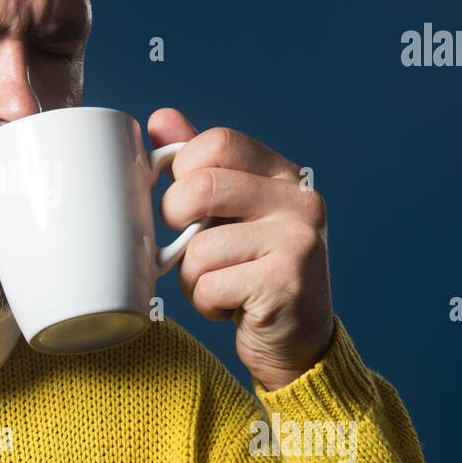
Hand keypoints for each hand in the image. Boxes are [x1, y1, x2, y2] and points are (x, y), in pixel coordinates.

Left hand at [149, 107, 335, 391]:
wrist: (296, 342)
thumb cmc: (251, 271)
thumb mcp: (228, 214)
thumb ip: (199, 166)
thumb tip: (161, 120)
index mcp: (284, 175)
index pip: (218, 142)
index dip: (183, 170)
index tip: (184, 201)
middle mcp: (300, 202)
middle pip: (201, 186)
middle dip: (176, 220)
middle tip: (190, 244)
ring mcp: (298, 242)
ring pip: (199, 247)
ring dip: (193, 276)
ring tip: (221, 284)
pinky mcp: (286, 284)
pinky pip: (210, 285)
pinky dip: (207, 303)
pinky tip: (233, 307)